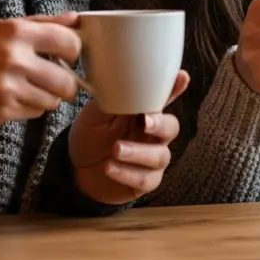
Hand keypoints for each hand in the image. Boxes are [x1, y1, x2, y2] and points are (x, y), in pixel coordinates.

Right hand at [0, 13, 82, 124]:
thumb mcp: (0, 26)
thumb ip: (40, 23)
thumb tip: (74, 19)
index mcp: (16, 33)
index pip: (69, 43)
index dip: (74, 50)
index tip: (67, 53)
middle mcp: (15, 61)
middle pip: (68, 82)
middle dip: (66, 81)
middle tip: (56, 76)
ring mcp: (8, 89)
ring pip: (53, 101)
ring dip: (48, 95)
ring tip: (32, 85)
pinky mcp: (1, 112)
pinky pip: (34, 113)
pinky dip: (31, 106)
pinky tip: (16, 95)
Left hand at [68, 71, 189, 203]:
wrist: (76, 168)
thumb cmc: (90, 135)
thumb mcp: (94, 115)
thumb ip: (110, 99)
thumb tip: (118, 81)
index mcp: (144, 113)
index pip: (164, 98)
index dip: (176, 89)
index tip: (182, 77)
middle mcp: (154, 135)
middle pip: (172, 128)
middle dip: (161, 125)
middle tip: (145, 122)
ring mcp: (152, 159)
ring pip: (159, 156)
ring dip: (138, 152)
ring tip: (115, 150)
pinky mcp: (145, 181)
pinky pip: (145, 179)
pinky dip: (127, 173)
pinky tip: (109, 168)